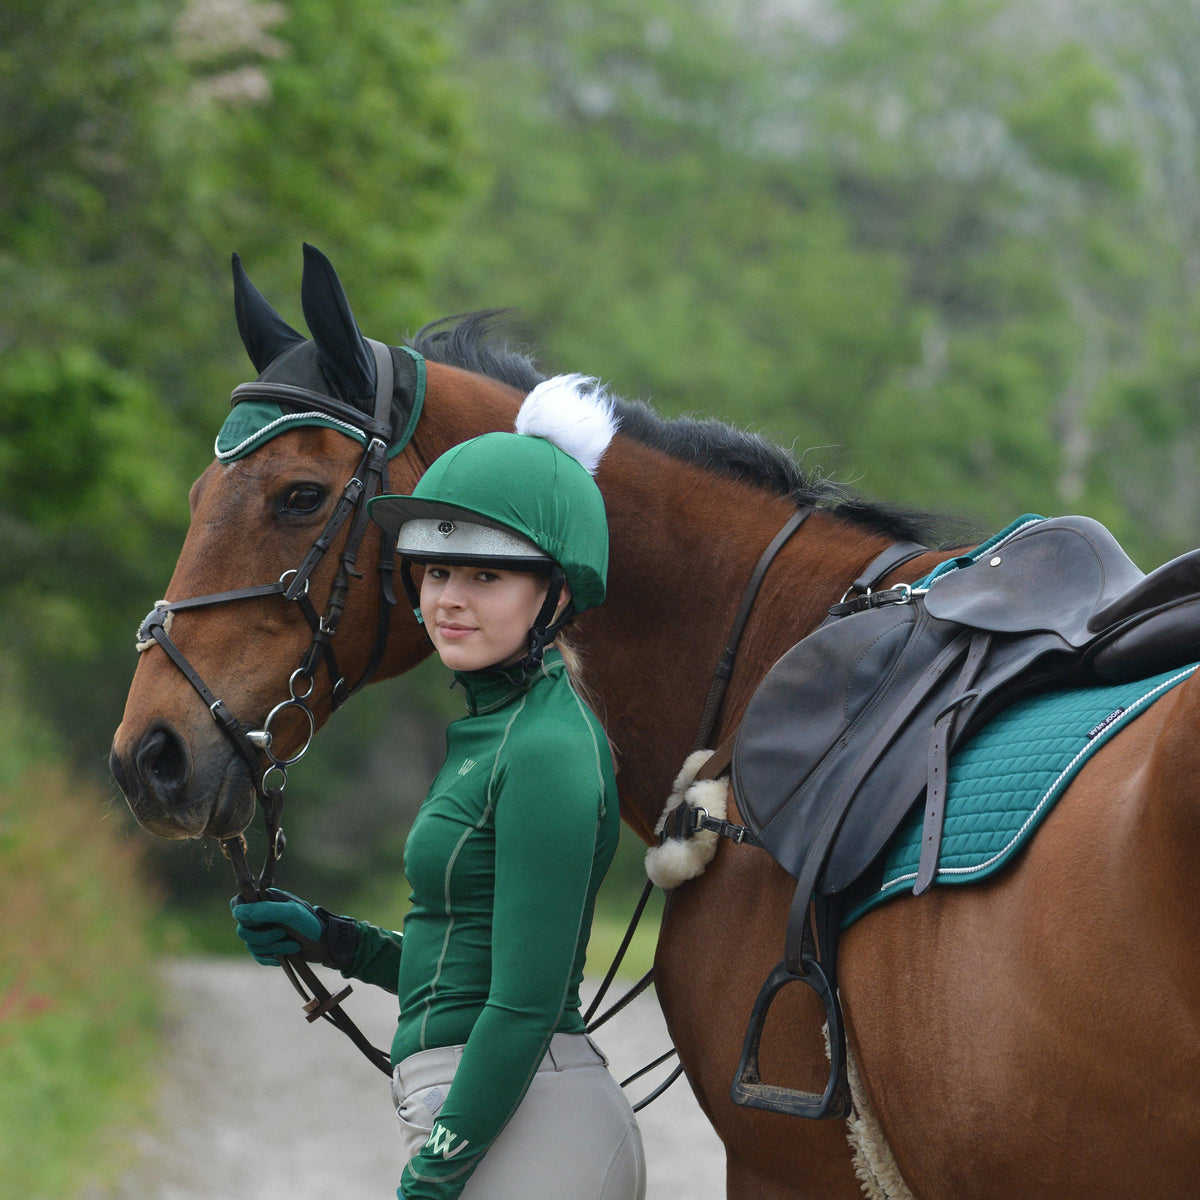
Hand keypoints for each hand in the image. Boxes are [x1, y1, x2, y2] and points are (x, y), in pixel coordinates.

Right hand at [229, 888, 358, 969]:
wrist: (326, 944)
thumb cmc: (311, 924)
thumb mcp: (290, 914)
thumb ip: (265, 910)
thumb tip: (239, 912)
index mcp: (266, 900)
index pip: (237, 903)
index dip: (242, 914)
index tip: (256, 920)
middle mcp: (262, 916)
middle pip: (242, 930)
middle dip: (263, 936)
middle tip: (283, 933)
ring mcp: (264, 932)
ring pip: (251, 945)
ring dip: (273, 948)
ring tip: (293, 945)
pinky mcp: (268, 949)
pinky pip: (258, 957)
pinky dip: (272, 958)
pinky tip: (287, 953)